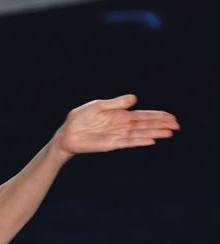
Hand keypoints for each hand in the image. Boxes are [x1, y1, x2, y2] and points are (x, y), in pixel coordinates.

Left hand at [53, 94, 179, 158]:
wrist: (67, 134)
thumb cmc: (80, 119)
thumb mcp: (98, 106)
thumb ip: (116, 103)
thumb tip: (134, 98)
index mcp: (120, 115)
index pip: (143, 115)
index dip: (157, 116)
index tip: (172, 117)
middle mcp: (121, 126)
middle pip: (145, 125)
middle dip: (161, 125)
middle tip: (177, 126)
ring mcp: (117, 135)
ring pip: (140, 134)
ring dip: (155, 133)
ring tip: (169, 133)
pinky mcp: (111, 144)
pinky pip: (128, 142)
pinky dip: (140, 141)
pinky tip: (151, 140)